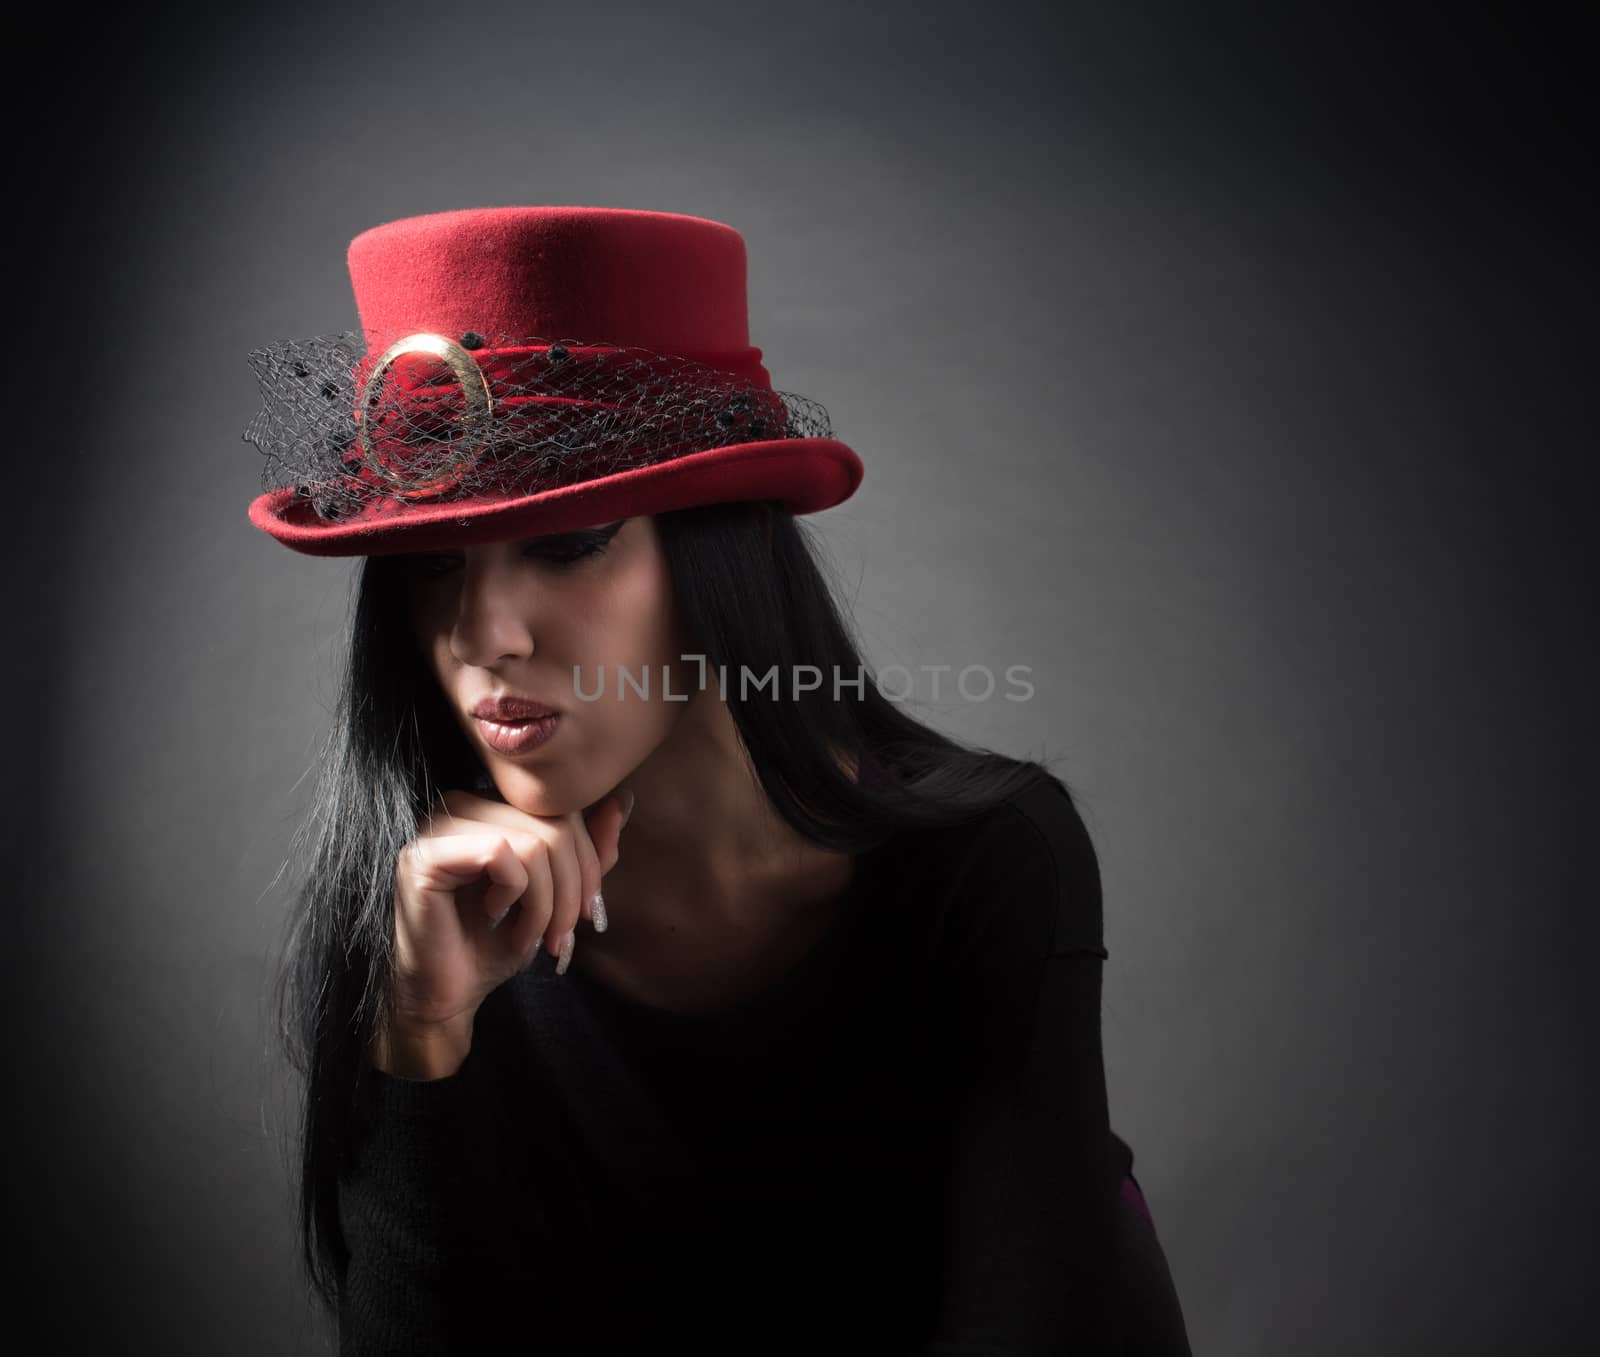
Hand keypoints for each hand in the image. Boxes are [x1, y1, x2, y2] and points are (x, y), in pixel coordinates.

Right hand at [372, 784, 633, 1076]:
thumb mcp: (556, 893)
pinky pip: (501, 854)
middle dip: (572, 889)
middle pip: (555, 824)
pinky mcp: (424, 855)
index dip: (589, 862)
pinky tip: (497, 919)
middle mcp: (463, 803)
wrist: (449, 993)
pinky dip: (516, 896)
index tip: (586, 912)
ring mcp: (438, 825)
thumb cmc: (495, 941)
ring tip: (531, 935)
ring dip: (546, 902)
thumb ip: (586, 850)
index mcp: (493, 804)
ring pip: (534, 842)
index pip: (565, 808)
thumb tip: (622, 802)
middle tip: (561, 935)